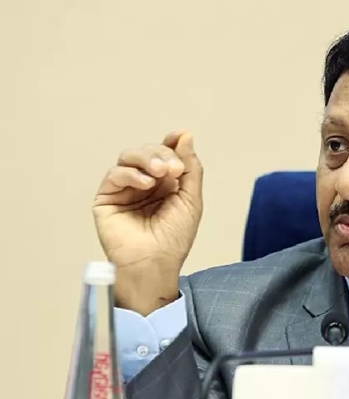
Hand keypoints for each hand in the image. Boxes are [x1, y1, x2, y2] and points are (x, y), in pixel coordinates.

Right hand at [93, 131, 202, 314]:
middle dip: (162, 154)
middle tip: (173, 168)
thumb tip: (185, 134)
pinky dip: (131, 174)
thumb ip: (190, 167)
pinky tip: (145, 184)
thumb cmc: (174, 238)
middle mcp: (145, 183)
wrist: (154, 263)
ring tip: (160, 172)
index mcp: (166, 182)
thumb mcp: (191, 199)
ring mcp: (125, 189)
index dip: (171, 143)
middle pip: (149, 152)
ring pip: (129, 157)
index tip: (178, 137)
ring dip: (146, 158)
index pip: (165, 153)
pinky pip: (115, 174)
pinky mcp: (107, 198)